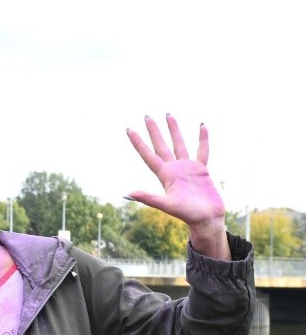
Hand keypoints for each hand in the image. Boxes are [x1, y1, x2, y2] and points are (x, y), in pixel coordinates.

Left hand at [126, 114, 229, 258]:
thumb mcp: (166, 205)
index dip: (138, 142)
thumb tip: (128, 194)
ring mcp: (187, 168)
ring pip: (179, 144)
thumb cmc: (187, 215)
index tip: (129, 129)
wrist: (207, 220)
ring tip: (169, 114)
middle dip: (154, 131)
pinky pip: (202, 150)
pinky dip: (202, 139)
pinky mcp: (201, 170)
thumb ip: (148, 198)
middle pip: (161, 145)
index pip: (148, 155)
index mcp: (164, 175)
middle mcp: (174, 169)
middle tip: (146, 115)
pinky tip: (202, 126)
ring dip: (174, 130)